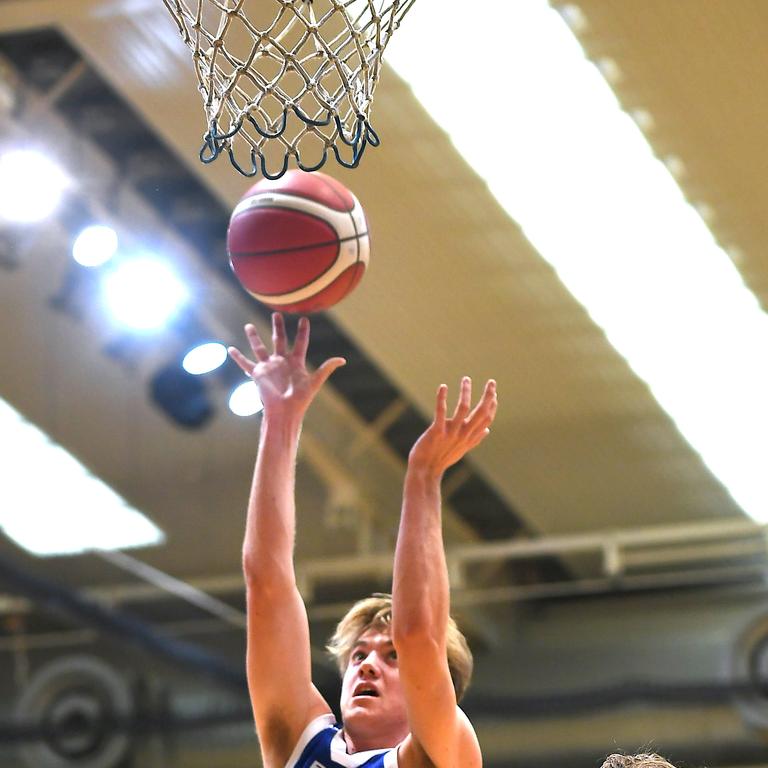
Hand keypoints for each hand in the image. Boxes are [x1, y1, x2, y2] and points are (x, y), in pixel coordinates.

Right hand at [228, 313, 344, 420]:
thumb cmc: (300, 399)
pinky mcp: (258, 375)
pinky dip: (238, 357)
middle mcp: (281, 362)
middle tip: (276, 314)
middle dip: (277, 327)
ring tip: (248, 325)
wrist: (284, 411)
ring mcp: (268, 367)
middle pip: (279, 340)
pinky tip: (231, 349)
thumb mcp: (315, 382)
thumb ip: (326, 369)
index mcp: (296, 363)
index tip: (304, 319)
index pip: (300, 343)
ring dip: (254, 337)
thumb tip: (343, 360)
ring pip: (260, 348)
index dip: (303, 331)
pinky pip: (246, 364)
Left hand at [408, 377, 496, 476]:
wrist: (425, 470)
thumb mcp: (462, 449)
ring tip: (466, 379)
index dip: (492, 405)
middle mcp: (463, 434)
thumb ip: (475, 438)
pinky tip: (443, 387)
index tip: (494, 393)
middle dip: (488, 396)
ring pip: (463, 408)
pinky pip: (441, 412)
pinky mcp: (437, 431)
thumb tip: (488, 430)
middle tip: (492, 382)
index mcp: (470, 437)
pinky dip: (442, 398)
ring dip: (466, 392)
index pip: (487, 419)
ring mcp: (451, 433)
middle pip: (481, 412)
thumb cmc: (442, 458)